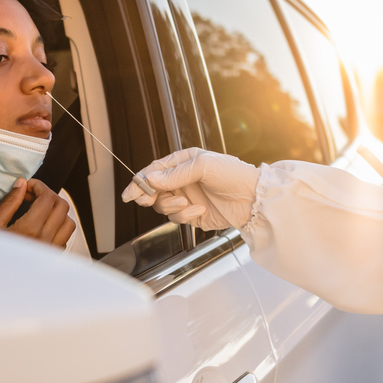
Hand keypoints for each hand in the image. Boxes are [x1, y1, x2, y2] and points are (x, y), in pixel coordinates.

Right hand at [0, 178, 75, 248]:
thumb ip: (9, 202)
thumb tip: (21, 185)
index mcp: (29, 230)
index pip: (47, 198)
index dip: (39, 186)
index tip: (28, 187)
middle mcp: (44, 241)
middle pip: (61, 206)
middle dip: (48, 195)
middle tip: (32, 195)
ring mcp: (50, 251)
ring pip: (68, 222)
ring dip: (56, 211)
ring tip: (39, 210)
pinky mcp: (52, 259)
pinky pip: (65, 238)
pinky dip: (58, 227)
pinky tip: (42, 226)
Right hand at [122, 148, 259, 230]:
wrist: (253, 199)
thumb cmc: (233, 174)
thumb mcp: (203, 166)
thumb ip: (175, 174)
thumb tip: (151, 179)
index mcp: (182, 163)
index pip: (153, 172)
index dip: (139, 182)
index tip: (130, 193)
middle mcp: (181, 181)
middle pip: (152, 191)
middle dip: (149, 197)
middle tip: (148, 200)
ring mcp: (186, 198)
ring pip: (162, 207)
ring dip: (172, 206)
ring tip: (188, 204)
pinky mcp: (192, 215)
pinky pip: (177, 218)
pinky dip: (186, 216)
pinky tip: (200, 210)